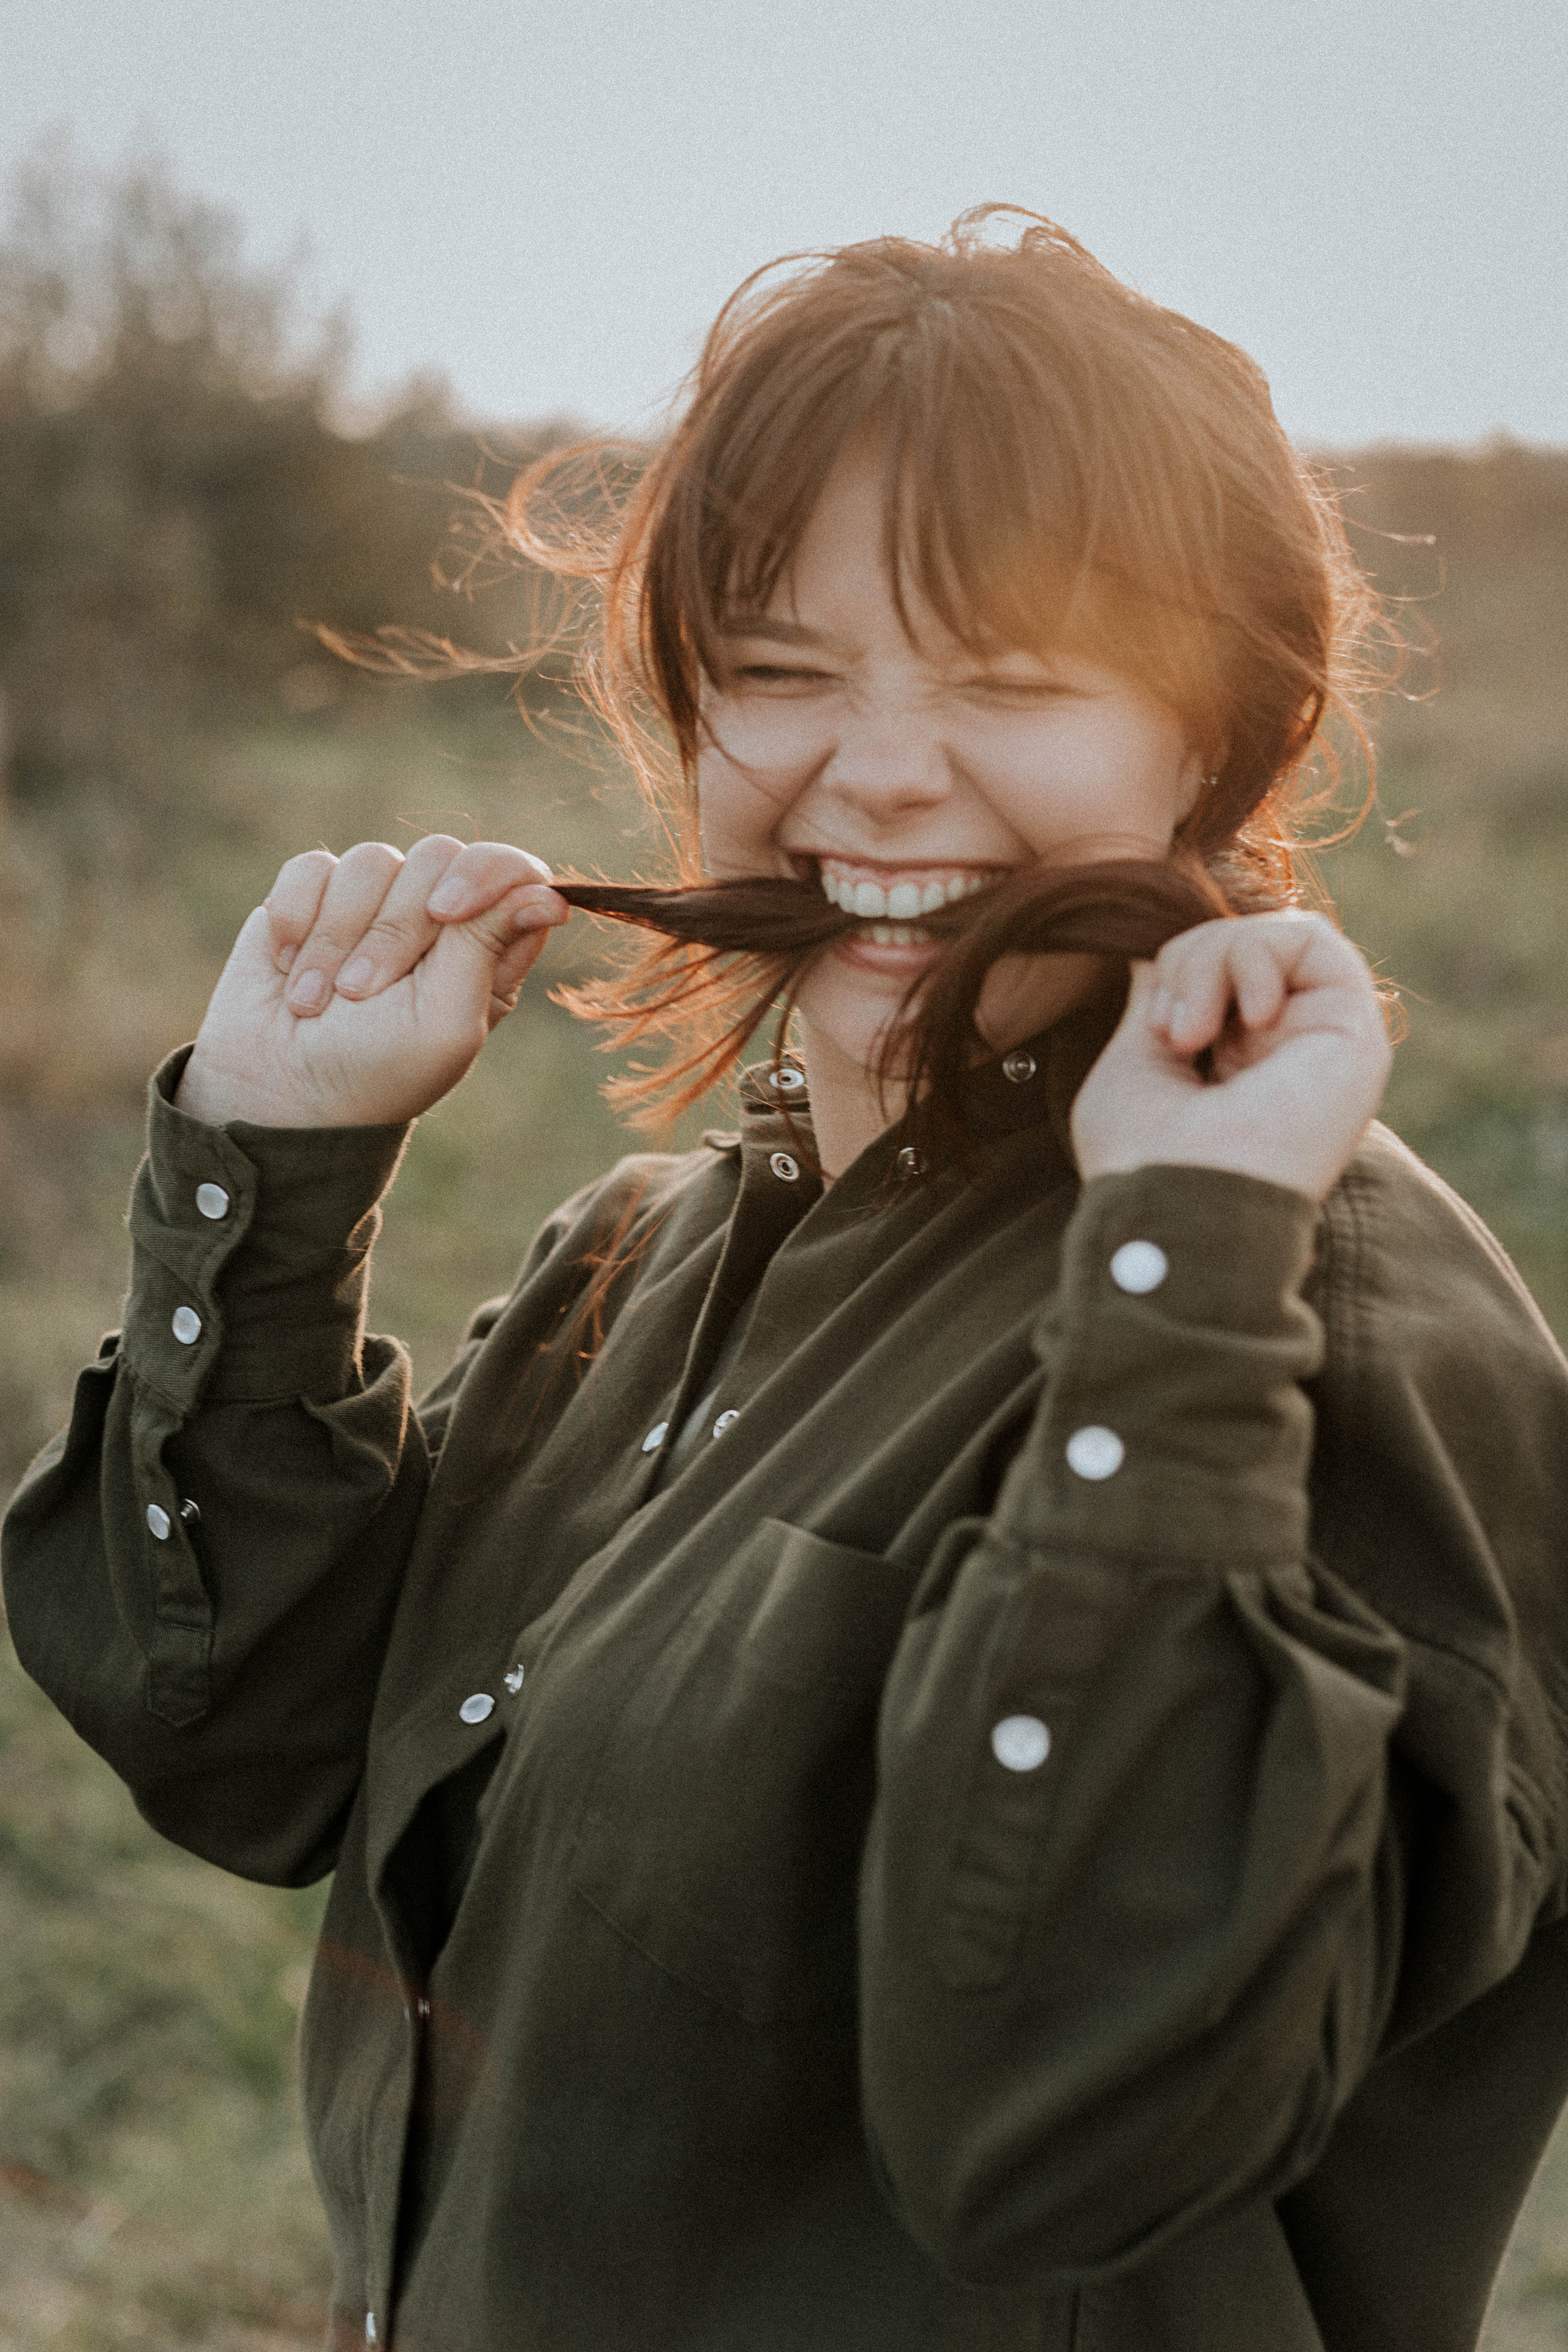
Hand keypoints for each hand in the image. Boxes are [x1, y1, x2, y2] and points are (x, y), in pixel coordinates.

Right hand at [175, 836, 569, 1126]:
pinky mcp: (314, 895)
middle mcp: (437, 916)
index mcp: (487, 950)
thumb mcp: (444, 1021)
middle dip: (394, 927)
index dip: (487, 875)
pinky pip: (313, 867)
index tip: (446, 912)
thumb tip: (550, 895)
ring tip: (316, 998)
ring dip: (337, 935)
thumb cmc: (374, 1070)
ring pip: (372, 860)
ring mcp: (375, 901)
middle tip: (361, 993)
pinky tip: (287, 967)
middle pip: (439, 856)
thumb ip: (487, 946)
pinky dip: (295, 917)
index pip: (515, 873)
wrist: (277, 1089)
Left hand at [1071, 911, 1391, 1201]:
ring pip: (1271, 936)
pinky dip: (1257, 954)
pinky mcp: (1353, 1028)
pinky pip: (1311, 937)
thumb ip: (1164, 997)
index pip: (1221, 972)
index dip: (1178, 972)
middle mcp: (1288, 1052)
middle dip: (1188, 962)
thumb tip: (1158, 946)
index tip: (1155, 1029)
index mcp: (1240, 1065)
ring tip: (1191, 1034)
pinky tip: (1248, 1017)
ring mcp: (1323, 1039)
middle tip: (1171, 1033)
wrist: (1179, 1206)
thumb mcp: (1136, 1062)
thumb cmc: (1143, 1156)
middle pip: (1241, 945)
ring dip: (1213, 959)